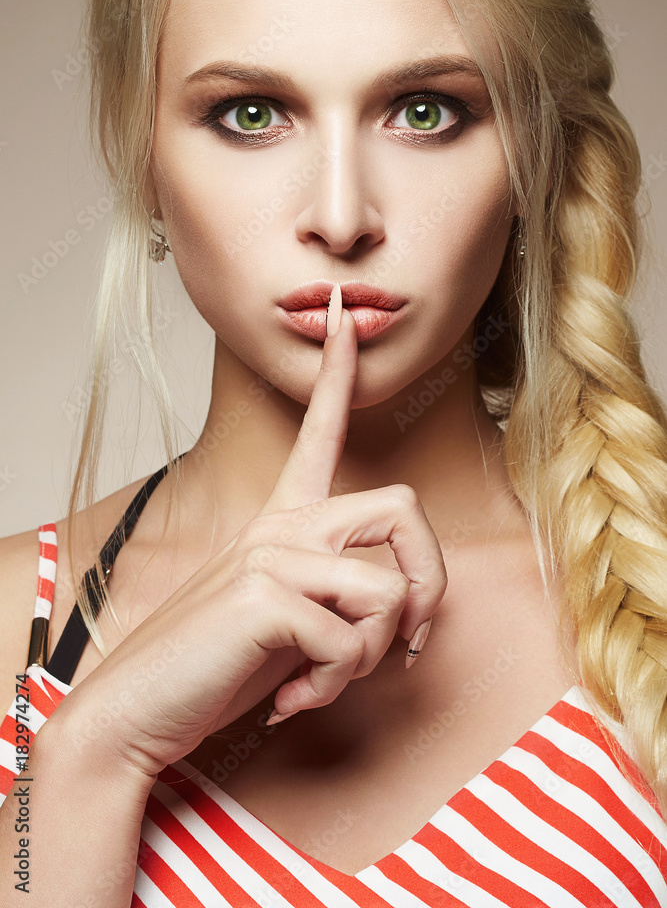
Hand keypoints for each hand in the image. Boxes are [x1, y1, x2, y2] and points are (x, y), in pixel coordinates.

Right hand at [53, 284, 447, 778]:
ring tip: (320, 678)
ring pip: (391, 591)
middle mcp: (280, 521)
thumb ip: (339, 596)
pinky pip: (353, 644)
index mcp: (282, 517)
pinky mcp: (266, 593)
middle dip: (431, 586)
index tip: (337, 312)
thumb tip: (405, 613)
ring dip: (370, 657)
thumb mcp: (289, 619)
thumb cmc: (218, 664)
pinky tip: (288, 697)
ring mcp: (272, 551)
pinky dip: (333, 687)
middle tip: (407, 644)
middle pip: (404, 507)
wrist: (136, 709)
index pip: (318, 429)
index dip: (337, 371)